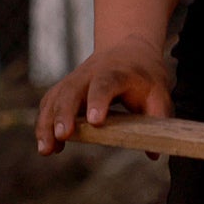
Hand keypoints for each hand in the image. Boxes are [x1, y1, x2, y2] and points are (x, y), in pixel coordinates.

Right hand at [35, 37, 174, 153]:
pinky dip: (44, 124)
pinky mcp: (65, 88)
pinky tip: (48, 146)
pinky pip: (49, 103)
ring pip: (55, 97)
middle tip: (62, 136)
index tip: (95, 122)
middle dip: (65, 113)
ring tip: (46, 150)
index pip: (105, 83)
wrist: (128, 50)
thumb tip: (154, 153)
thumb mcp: (159, 93)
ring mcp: (75, 79)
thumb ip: (157, 119)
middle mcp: (91, 73)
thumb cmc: (144, 77)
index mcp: (117, 72)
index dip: (98, 101)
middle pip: (72, 90)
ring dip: (47, 123)